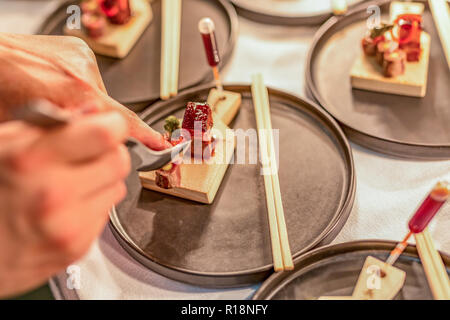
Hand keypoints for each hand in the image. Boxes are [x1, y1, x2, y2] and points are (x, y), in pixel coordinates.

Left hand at [0, 33, 168, 149]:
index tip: (161, 145)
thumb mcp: (26, 131)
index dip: (145, 136)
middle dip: (96, 124)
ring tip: (55, 103)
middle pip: (109, 111)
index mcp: (70, 94)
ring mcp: (81, 58)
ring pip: (99, 96)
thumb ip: (64, 141)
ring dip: (85, 105)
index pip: (122, 121)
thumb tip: (85, 151)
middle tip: (71, 127)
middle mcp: (82, 72)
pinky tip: (56, 87)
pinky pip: (90, 78)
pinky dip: (79, 88)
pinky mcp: (79, 49)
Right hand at [0, 112, 129, 297]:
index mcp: (32, 161)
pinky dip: (92, 207)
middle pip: (119, 162)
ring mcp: (68, 227)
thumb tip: (93, 112)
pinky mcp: (77, 248)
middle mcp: (54, 196)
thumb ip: (51, 125)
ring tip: (70, 184)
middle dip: (109, 153)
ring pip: (117, 188)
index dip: (111, 126)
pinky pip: (105, 215)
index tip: (108, 126)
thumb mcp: (4, 144)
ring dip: (102, 182)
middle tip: (89, 155)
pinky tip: (66, 208)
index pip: (106, 134)